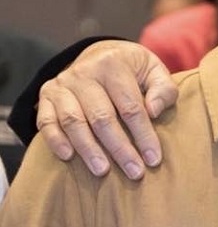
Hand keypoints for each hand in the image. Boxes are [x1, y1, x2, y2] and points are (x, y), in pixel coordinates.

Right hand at [36, 40, 177, 179]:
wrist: (101, 53)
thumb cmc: (134, 69)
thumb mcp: (155, 70)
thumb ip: (163, 90)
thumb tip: (154, 111)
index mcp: (114, 64)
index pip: (130, 107)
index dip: (143, 135)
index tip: (154, 159)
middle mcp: (84, 72)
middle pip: (102, 118)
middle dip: (119, 149)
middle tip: (134, 172)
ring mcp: (62, 84)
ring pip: (73, 122)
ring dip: (88, 150)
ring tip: (103, 171)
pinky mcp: (47, 95)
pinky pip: (46, 121)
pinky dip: (55, 140)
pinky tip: (68, 157)